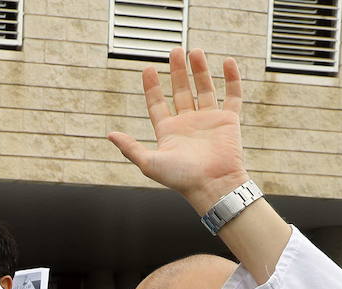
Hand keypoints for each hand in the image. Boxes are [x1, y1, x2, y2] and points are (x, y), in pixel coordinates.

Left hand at [107, 49, 248, 214]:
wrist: (212, 185)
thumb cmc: (180, 178)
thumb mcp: (149, 162)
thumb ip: (130, 147)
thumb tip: (109, 134)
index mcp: (168, 132)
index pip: (157, 104)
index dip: (152, 87)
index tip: (147, 69)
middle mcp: (187, 123)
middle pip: (180, 91)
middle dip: (177, 71)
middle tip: (175, 51)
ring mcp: (208, 120)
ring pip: (203, 89)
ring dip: (200, 70)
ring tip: (195, 51)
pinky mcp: (228, 120)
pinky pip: (232, 95)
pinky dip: (231, 79)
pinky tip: (228, 62)